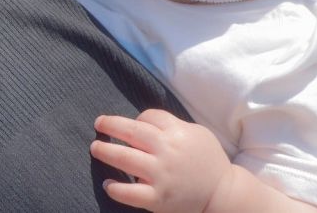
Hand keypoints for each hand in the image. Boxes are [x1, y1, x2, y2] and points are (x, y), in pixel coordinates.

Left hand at [90, 109, 232, 212]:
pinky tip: (107, 183)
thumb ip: (172, 124)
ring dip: (105, 151)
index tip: (134, 124)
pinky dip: (116, 188)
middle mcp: (166, 152)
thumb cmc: (207, 160)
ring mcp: (160, 176)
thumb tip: (143, 121)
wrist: (221, 194)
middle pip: (131, 132)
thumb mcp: (196, 132)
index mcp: (176, 133)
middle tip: (98, 124)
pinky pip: (129, 193)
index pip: (148, 117)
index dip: (138, 118)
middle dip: (110, 125)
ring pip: (125, 159)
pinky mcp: (157, 199)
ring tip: (95, 148)